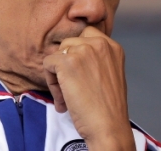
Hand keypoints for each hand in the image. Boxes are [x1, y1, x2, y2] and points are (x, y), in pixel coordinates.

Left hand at [43, 26, 134, 150]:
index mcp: (113, 46)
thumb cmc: (108, 107)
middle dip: (66, 64)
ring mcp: (84, 51)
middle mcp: (100, 44)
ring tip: (66, 96)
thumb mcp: (111, 74)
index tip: (78, 73)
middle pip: (69, 43)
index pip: (86, 35)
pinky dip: (50, 82)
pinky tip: (62, 99)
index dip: (77, 53)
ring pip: (58, 53)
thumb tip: (72, 56)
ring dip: (58, 74)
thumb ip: (98, 60)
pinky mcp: (68, 62)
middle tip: (71, 88)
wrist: (108, 125)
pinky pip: (48, 64)